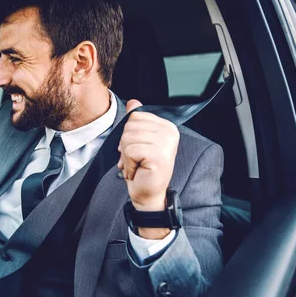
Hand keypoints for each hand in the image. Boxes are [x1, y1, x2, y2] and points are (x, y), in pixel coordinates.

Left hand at [117, 100, 178, 236]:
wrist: (148, 193)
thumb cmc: (143, 169)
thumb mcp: (138, 141)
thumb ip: (136, 121)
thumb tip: (133, 102)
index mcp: (166, 126)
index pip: (135, 116)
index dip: (128, 134)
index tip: (137, 150)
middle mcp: (169, 132)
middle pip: (129, 126)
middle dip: (125, 146)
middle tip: (136, 160)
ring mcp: (166, 143)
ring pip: (128, 139)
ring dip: (126, 156)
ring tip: (137, 166)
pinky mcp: (159, 155)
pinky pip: (130, 151)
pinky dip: (129, 163)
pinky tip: (138, 171)